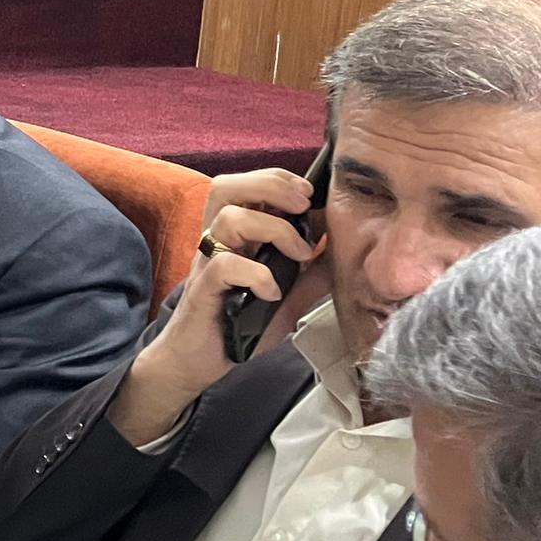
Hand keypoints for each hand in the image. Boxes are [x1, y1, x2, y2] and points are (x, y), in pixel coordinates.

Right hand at [109, 166, 324, 444]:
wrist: (200, 361)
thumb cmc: (238, 325)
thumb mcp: (287, 295)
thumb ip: (310, 272)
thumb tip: (340, 249)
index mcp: (235, 236)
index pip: (246, 186)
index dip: (277, 179)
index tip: (309, 194)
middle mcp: (217, 242)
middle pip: (228, 188)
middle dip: (270, 185)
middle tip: (302, 204)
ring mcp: (207, 263)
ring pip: (229, 219)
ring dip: (274, 230)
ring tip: (300, 256)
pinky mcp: (203, 289)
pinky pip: (225, 265)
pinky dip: (257, 274)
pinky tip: (272, 293)